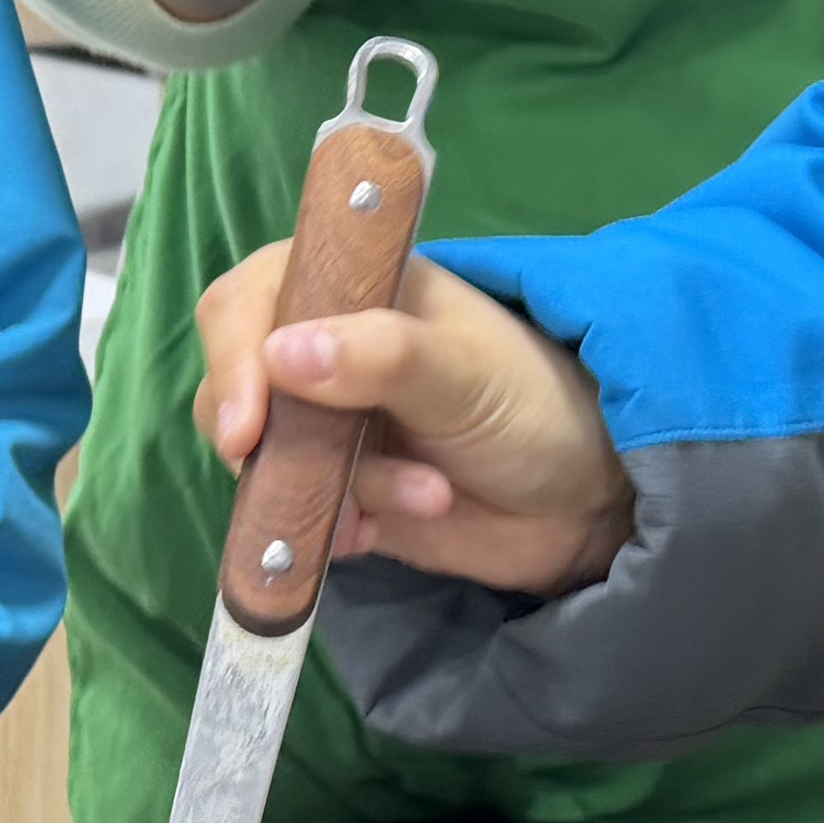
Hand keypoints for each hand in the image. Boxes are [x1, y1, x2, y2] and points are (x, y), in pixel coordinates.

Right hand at [195, 238, 630, 596]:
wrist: (589, 500)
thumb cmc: (536, 403)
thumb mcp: (468, 372)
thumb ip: (383, 357)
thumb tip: (281, 353)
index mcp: (352, 287)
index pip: (250, 299)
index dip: (234, 355)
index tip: (249, 423)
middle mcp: (325, 349)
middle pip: (236, 382)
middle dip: (269, 437)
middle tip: (315, 480)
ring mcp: (326, 424)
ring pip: (261, 457)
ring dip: (320, 488)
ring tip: (420, 498)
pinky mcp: (337, 489)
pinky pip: (288, 512)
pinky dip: (320, 529)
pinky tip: (375, 535)